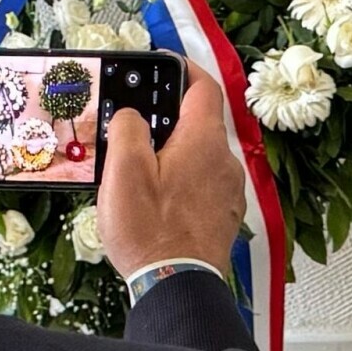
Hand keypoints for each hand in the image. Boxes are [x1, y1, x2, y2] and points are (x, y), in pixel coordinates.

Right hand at [98, 68, 244, 273]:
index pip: (204, 87)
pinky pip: (202, 185)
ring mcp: (228, 192)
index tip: (165, 64)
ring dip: (173, 154)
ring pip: (200, 157)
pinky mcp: (223, 217)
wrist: (177, 286)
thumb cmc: (150, 231)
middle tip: (136, 126)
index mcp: (204, 141)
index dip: (184, 69)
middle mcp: (224, 162)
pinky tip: (155, 200)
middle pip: (199, 124)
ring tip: (139, 170)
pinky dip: (181, 182)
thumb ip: (127, 129)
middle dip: (168, 120)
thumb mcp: (123, 171)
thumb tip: (131, 115)